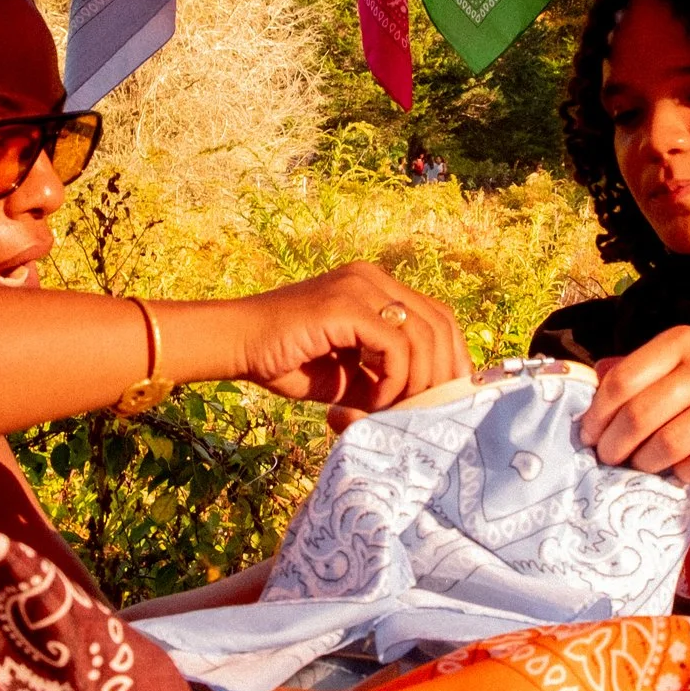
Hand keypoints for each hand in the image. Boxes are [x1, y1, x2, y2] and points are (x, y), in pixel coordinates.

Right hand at [232, 262, 470, 412]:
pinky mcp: (346, 305)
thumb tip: (426, 406)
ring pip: (422, 336)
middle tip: (426, 412)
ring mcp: (360, 286)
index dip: (452, 357)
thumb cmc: (286, 360)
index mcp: (376, 286)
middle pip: (439, 323)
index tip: (448, 397)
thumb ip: (386, 380)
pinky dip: (392, 381)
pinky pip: (395, 347)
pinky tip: (372, 400)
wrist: (237, 345)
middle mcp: (372, 278)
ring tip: (388, 409)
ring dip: (415, 383)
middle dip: (441, 375)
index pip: (438, 316)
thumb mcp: (349, 376)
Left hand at [579, 327, 689, 484]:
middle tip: (609, 460)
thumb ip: (643, 366)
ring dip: (645, 465)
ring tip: (640, 468)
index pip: (622, 380)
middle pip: (640, 416)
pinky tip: (679, 472)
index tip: (588, 436)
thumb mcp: (688, 355)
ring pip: (669, 445)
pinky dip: (683, 475)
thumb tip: (595, 378)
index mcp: (683, 341)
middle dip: (614, 447)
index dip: (597, 415)